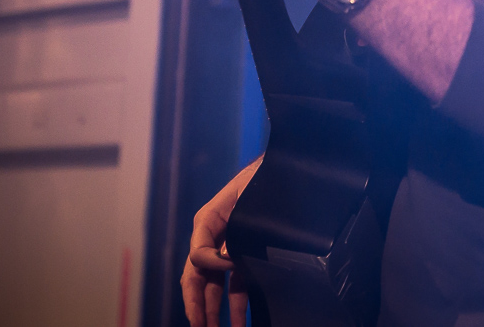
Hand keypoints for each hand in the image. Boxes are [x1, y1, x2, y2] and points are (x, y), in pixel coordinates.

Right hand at [181, 158, 260, 326]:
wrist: (286, 171)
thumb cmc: (262, 177)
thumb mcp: (245, 194)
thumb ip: (234, 223)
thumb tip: (228, 257)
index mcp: (208, 221)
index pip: (198, 253)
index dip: (212, 263)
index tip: (233, 264)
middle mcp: (213, 239)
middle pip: (197, 276)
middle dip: (197, 304)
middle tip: (199, 325)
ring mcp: (228, 251)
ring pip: (214, 287)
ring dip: (212, 312)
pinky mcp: (245, 260)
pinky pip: (236, 287)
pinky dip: (236, 308)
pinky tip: (239, 324)